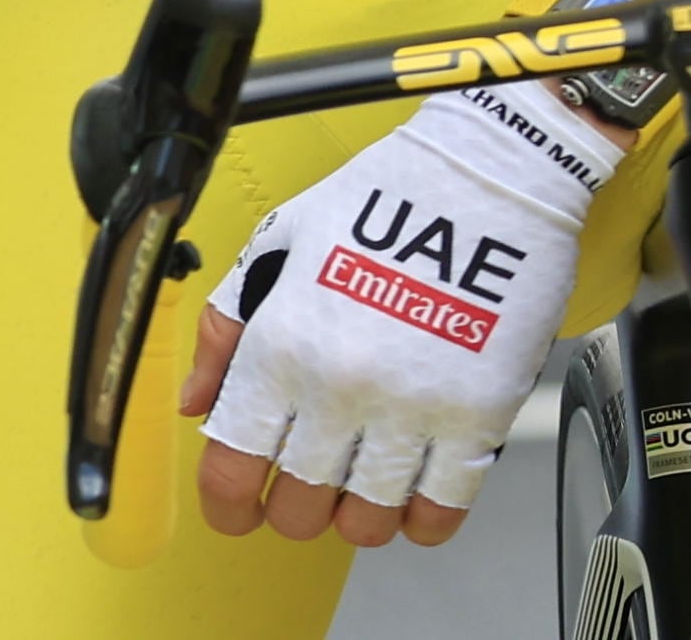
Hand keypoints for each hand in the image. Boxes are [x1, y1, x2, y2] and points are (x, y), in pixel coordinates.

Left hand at [184, 84, 618, 547]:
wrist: (493, 167)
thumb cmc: (388, 196)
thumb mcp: (280, 244)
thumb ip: (221, 329)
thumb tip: (196, 404)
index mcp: (280, 349)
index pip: (230, 475)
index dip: (229, 507)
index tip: (242, 507)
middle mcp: (339, 387)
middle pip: (297, 511)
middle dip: (299, 503)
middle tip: (319, 475)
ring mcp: (411, 405)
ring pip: (365, 524)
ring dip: (361, 512)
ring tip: (373, 477)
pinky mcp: (478, 412)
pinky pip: (440, 511)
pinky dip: (424, 518)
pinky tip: (423, 486)